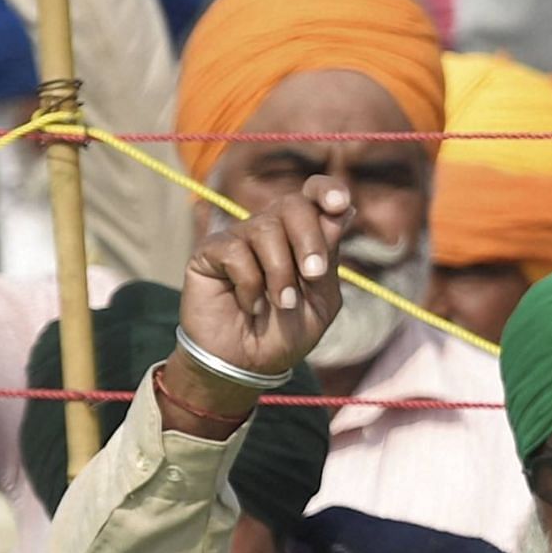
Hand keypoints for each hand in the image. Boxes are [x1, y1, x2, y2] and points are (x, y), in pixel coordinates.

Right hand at [170, 180, 355, 411]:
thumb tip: (341, 212)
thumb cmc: (287, 331)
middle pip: (293, 205)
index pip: (314, 194)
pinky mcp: (210, 252)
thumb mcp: (322, 299)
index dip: (327, 190)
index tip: (337, 203)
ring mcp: (240, 237)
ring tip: (281, 304)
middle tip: (313, 276)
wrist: (247, 362)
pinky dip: (249, 284)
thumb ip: (329, 258)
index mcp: (305, 235)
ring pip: (265, 229)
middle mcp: (272, 229)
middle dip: (309, 241)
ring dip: (280, 274)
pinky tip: (248, 305)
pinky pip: (235, 252)